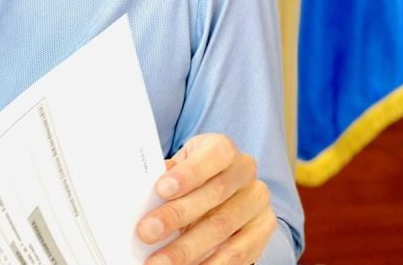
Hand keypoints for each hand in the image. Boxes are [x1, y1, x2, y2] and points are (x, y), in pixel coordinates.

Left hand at [135, 133, 275, 264]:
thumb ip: (165, 179)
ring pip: (222, 228)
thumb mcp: (179, 168)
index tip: (161, 189)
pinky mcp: (262, 231)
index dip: (188, 173)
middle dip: (177, 216)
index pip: (213, 155)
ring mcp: (257, 203)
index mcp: (223, 149)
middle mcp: (245, 172)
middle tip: (147, 232)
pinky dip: (209, 263)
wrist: (223, 192)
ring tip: (159, 261)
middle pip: (214, 195)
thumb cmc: (192, 177)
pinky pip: (238, 254)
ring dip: (187, 249)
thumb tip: (140, 198)